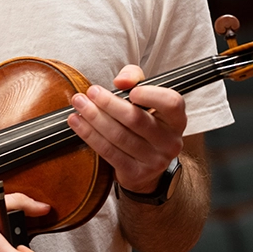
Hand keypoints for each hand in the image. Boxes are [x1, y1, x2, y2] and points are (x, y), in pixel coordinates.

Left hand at [67, 65, 186, 194]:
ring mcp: (154, 161)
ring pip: (119, 136)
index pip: (171, 103)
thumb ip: (134, 77)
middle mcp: (170, 141)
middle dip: (109, 104)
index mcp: (176, 119)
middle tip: (90, 91)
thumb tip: (120, 81)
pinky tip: (77, 122)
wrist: (146, 163)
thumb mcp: (144, 95)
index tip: (130, 90)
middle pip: (136, 119)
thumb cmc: (143, 119)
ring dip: (94, 117)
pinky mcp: (135, 173)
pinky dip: (89, 135)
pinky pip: (108, 152)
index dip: (151, 95)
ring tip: (79, 103)